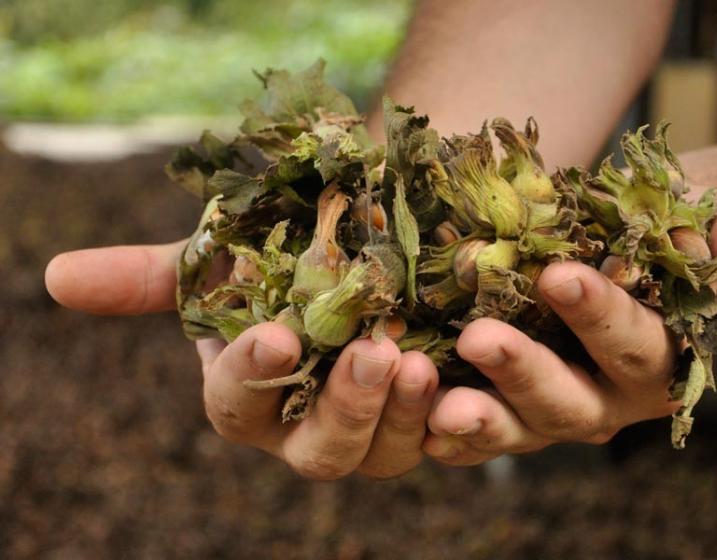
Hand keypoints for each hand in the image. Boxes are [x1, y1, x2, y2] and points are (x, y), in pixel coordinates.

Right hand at [45, 241, 438, 479]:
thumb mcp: (222, 256)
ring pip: (386, 457)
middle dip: (344, 409)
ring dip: (403, 416)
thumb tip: (54, 278)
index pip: (239, 405)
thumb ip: (151, 276)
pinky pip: (447, 439)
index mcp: (254, 397)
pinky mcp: (431, 417)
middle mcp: (310, 429)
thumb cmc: (282, 257)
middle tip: (372, 352)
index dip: (253, 376)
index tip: (278, 336)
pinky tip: (475, 385)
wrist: (363, 244)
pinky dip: (459, 422)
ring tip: (421, 361)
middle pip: (321, 452)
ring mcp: (376, 432)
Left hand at [422, 192, 716, 464]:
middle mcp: (611, 398)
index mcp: (662, 357)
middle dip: (524, 371)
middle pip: (570, 400)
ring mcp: (558, 412)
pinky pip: (484, 438)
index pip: (634, 341)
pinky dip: (454, 437)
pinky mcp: (515, 413)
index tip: (557, 276)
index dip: (599, 314)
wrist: (625, 252)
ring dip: (482, 420)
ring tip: (441, 406)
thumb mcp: (707, 216)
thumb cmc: (664, 229)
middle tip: (478, 338)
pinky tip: (421, 423)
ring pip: (523, 429)